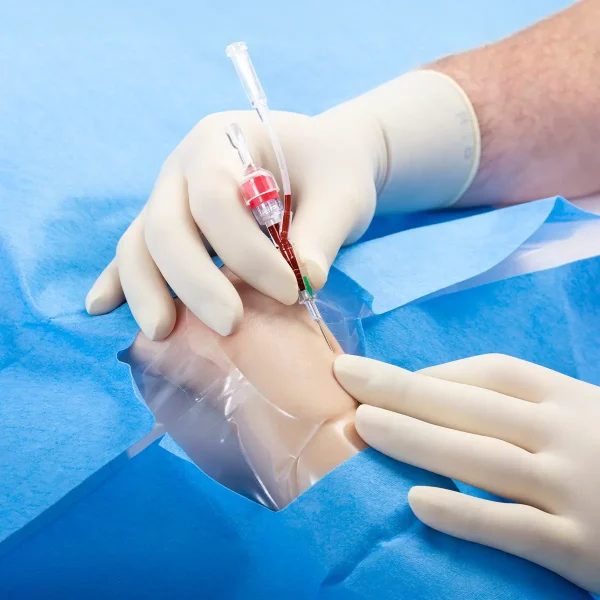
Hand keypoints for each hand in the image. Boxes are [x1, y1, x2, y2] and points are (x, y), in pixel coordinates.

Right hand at [86, 110, 377, 339]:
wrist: (319, 160)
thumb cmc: (331, 169)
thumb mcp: (342, 193)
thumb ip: (323, 233)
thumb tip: (305, 278)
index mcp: (225, 141)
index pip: (215, 198)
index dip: (246, 253)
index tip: (290, 290)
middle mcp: (185, 166)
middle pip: (168, 226)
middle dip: (194, 282)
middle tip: (231, 326)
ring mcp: (170, 195)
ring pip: (141, 242)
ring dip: (146, 289)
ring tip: (163, 333)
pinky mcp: (170, 224)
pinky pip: (136, 250)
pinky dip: (119, 278)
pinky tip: (100, 305)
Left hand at [334, 353, 599, 593]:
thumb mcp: (587, 418)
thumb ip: (533, 410)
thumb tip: (448, 399)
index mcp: (571, 397)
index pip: (491, 372)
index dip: (435, 372)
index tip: (391, 379)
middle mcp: (570, 433)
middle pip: (470, 406)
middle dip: (401, 388)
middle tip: (346, 375)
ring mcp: (576, 489)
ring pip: (479, 458)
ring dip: (415, 440)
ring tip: (361, 426)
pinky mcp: (583, 549)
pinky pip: (513, 528)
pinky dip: (464, 515)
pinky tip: (415, 504)